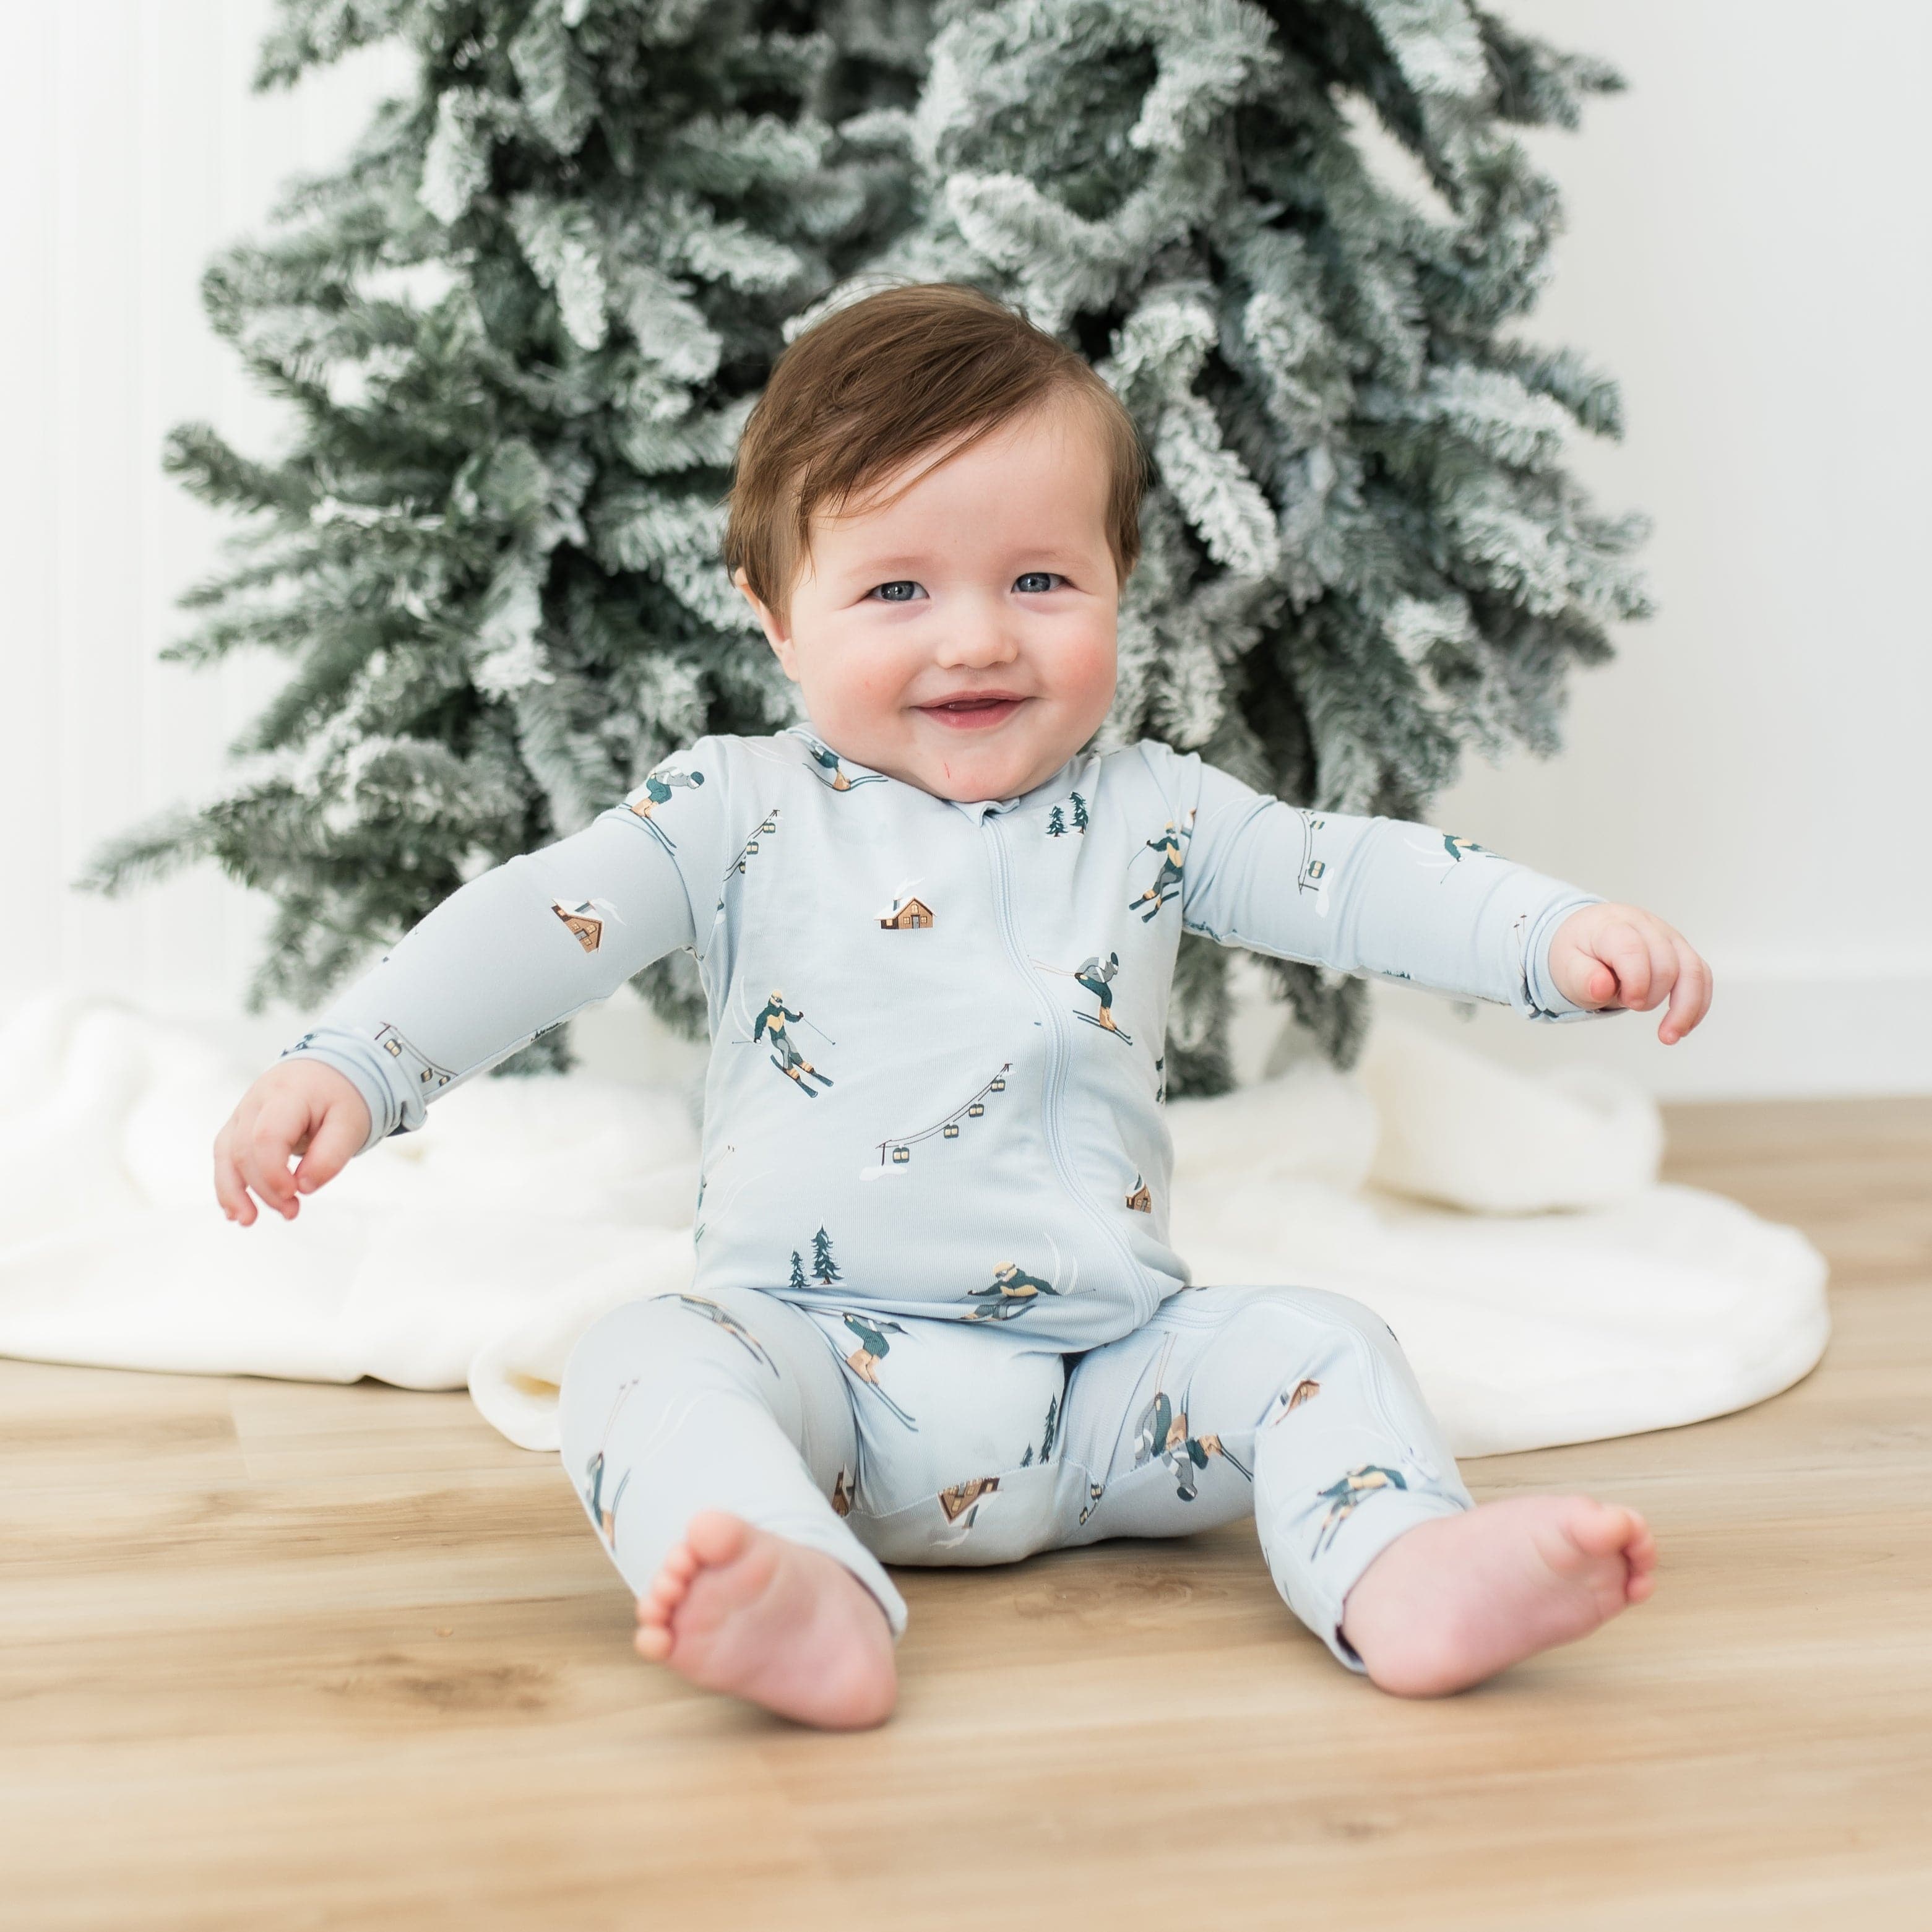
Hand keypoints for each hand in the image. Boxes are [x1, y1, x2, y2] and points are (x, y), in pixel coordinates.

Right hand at [213, 1059, 371, 1225]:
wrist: (328, 1070)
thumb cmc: (340, 1097)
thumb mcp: (350, 1123)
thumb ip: (330, 1156)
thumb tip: (303, 1188)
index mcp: (287, 1094)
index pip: (266, 1137)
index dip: (273, 1173)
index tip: (294, 1195)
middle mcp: (256, 1100)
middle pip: (244, 1150)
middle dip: (263, 1188)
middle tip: (291, 1212)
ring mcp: (243, 1111)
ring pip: (225, 1153)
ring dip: (233, 1191)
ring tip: (248, 1220)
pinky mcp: (239, 1125)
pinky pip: (224, 1154)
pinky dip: (227, 1183)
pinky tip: (235, 1210)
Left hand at [1546, 902, 1712, 1043]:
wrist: (1589, 934)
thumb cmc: (1579, 951)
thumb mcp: (1566, 965)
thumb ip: (1581, 977)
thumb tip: (1601, 988)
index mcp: (1613, 926)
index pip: (1633, 949)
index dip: (1636, 980)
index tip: (1629, 1003)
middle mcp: (1646, 927)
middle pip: (1666, 963)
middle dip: (1652, 995)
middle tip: (1629, 1005)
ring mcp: (1669, 938)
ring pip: (1693, 970)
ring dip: (1686, 1008)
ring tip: (1669, 1036)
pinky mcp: (1682, 952)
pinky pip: (1701, 977)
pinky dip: (1697, 1004)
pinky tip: (1683, 1027)